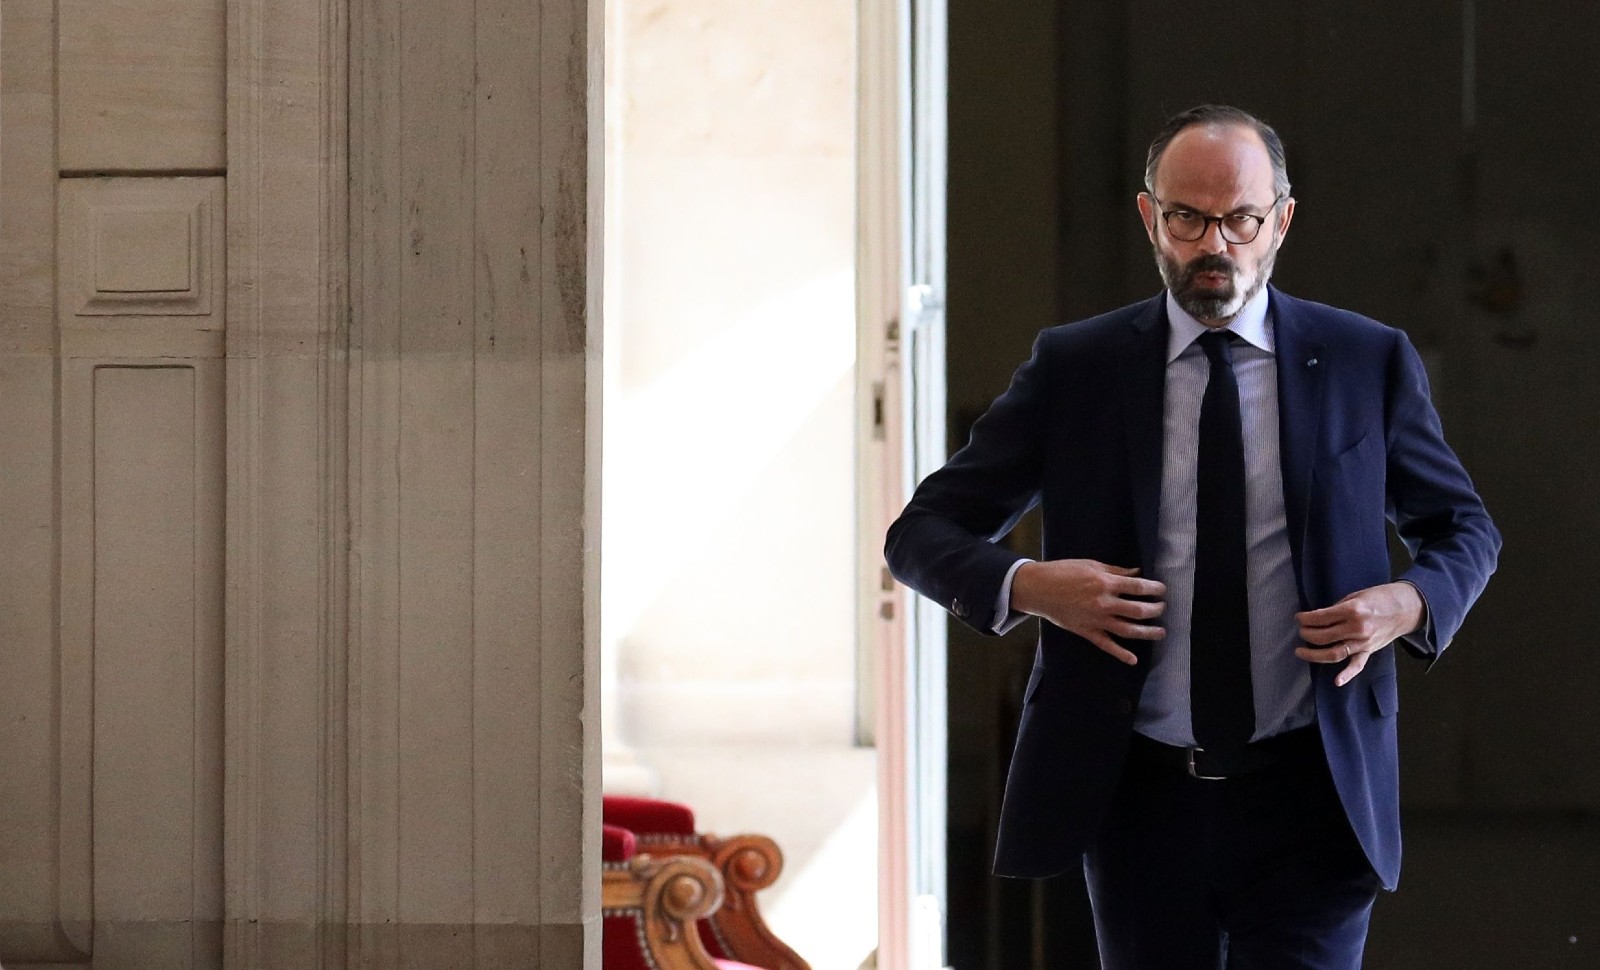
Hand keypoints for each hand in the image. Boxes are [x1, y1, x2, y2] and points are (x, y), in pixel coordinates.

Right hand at [1011, 560, 1165, 664]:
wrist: (1038, 588)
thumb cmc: (1063, 572)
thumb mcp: (1091, 565)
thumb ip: (1116, 571)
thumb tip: (1136, 574)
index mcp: (1105, 583)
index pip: (1137, 587)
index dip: (1154, 588)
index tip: (1162, 589)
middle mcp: (1104, 603)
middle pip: (1138, 610)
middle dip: (1155, 609)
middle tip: (1162, 607)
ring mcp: (1096, 620)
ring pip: (1128, 630)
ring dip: (1147, 633)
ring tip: (1160, 632)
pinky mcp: (1087, 631)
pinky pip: (1106, 645)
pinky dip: (1120, 653)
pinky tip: (1133, 659)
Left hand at [1294, 582, 1424, 685]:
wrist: (1405, 608)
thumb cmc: (1379, 598)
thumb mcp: (1355, 596)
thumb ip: (1336, 609)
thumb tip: (1317, 618)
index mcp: (1353, 610)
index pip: (1321, 618)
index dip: (1306, 618)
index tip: (1298, 618)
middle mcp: (1358, 628)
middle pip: (1324, 636)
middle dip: (1307, 634)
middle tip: (1300, 631)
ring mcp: (1364, 642)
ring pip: (1334, 653)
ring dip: (1314, 654)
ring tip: (1300, 651)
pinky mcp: (1369, 651)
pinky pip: (1357, 665)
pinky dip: (1347, 674)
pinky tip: (1336, 681)